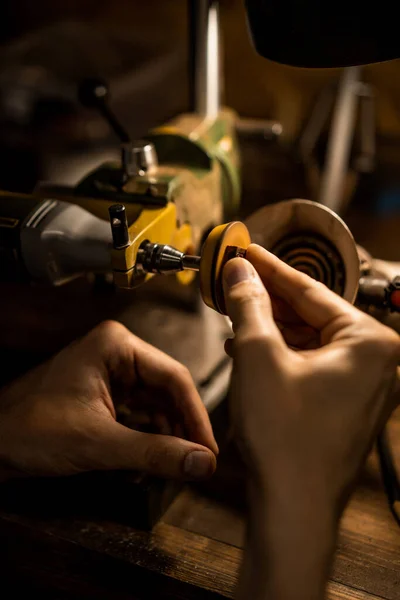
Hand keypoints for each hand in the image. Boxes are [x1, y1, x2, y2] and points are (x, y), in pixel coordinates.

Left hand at [0, 321, 217, 481]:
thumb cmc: (31, 430)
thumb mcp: (99, 443)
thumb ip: (155, 453)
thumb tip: (202, 464)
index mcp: (117, 345)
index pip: (175, 377)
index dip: (197, 417)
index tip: (209, 451)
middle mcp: (118, 352)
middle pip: (168, 390)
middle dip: (182, 427)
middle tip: (198, 462)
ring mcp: (111, 371)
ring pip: (156, 402)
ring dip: (168, 433)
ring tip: (180, 463)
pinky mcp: (105, 392)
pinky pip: (140, 411)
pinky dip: (150, 434)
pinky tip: (157, 457)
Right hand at [222, 245, 399, 599]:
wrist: (293, 507)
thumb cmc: (285, 438)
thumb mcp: (258, 356)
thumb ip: (250, 304)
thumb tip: (240, 270)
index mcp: (369, 342)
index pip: (310, 290)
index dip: (269, 268)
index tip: (245, 252)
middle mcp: (376, 361)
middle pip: (311, 314)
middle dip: (268, 298)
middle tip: (235, 279)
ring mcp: (363, 385)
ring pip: (309, 339)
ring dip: (270, 327)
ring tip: (235, 311)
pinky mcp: (345, 403)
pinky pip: (311, 364)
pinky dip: (280, 353)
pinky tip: (248, 346)